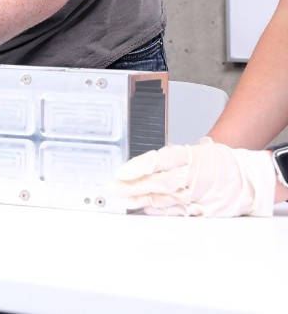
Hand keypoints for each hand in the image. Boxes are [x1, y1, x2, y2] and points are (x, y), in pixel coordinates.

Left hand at [112, 137, 276, 216]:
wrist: (248, 178)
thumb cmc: (220, 162)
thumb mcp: (197, 152)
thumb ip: (172, 158)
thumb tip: (144, 164)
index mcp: (191, 158)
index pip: (159, 161)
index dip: (138, 167)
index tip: (121, 172)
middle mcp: (194, 177)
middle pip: (158, 182)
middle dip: (133, 186)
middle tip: (114, 188)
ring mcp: (199, 195)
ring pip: (165, 198)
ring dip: (141, 199)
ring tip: (124, 199)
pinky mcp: (204, 210)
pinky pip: (178, 211)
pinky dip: (160, 210)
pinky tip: (145, 208)